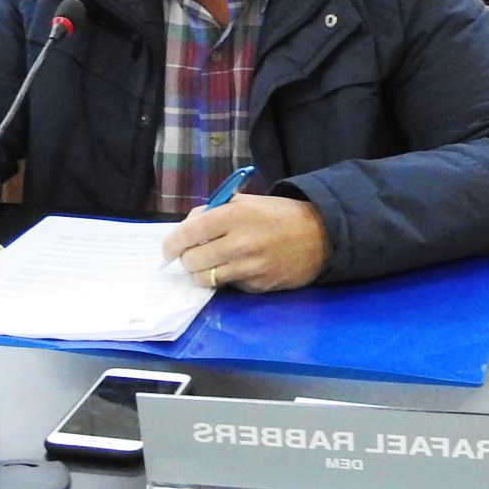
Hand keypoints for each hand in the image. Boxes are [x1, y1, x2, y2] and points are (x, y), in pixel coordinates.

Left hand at [162, 194, 330, 292]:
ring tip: (212, 263)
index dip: (172, 243)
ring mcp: (249, 268)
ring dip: (202, 272)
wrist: (321, 235)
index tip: (168, 249)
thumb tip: (186, 228)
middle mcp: (239, 243)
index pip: (189, 233)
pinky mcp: (257, 286)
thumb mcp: (246, 201)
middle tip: (194, 254)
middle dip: (188, 258)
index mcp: (235, 215)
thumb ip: (213, 211)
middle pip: (192, 261)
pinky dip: (226, 279)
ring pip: (205, 279)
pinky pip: (228, 286)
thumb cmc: (279, 215)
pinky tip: (238, 268)